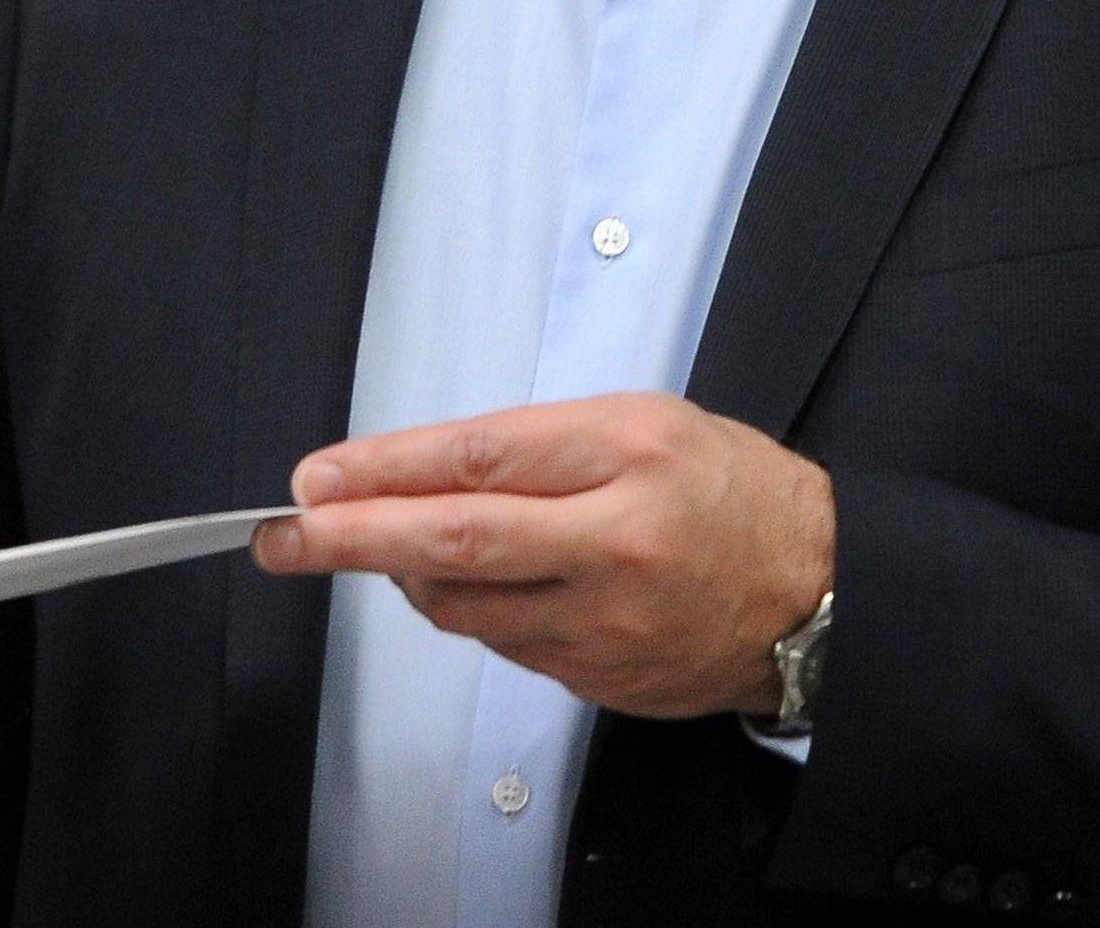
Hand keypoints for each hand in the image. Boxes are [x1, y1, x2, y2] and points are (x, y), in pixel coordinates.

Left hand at [251, 392, 832, 720]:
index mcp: (627, 453)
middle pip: (453, 540)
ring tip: (387, 549)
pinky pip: (505, 645)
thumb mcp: (643, 424)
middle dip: (350, 537)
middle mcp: (615, 539)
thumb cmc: (728, 490)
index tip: (317, 477)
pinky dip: (475, 612)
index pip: (476, 458)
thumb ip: (536, 447)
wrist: (814, 589)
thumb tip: (417, 472)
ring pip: (464, 606)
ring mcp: (606, 621)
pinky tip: (484, 585)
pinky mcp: (600, 676)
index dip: (382, 469)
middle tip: (285, 535)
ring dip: (407, 578)